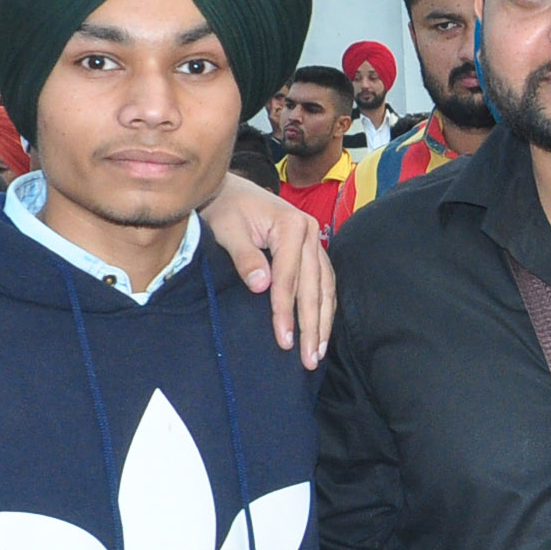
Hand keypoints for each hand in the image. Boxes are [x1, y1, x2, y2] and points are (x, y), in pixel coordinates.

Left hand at [199, 174, 334, 364]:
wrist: (231, 189)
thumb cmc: (225, 207)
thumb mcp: (227, 229)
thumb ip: (244, 257)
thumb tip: (261, 286)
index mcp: (292, 225)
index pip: (289, 278)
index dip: (286, 312)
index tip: (284, 341)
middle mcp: (310, 233)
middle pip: (313, 288)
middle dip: (311, 326)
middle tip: (310, 360)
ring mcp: (315, 241)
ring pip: (325, 288)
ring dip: (322, 323)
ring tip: (318, 353)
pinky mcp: (312, 250)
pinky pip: (324, 283)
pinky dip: (324, 308)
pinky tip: (321, 330)